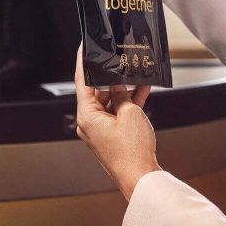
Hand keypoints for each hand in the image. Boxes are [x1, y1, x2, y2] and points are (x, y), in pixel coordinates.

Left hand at [75, 43, 161, 199]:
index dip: (83, 63)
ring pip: (110, 102)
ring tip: (136, 77)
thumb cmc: (131, 151)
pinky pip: (118, 113)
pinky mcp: (112, 136)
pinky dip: (129, 103)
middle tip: (120, 62)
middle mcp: (90, 123)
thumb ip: (121, 94)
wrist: (140, 177)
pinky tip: (142, 90)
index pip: (82, 82)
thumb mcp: (129, 113)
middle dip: (111, 78)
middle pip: (97, 92)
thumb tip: (117, 84)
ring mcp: (101, 130)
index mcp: (87, 116)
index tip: (84, 48)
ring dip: (123, 91)